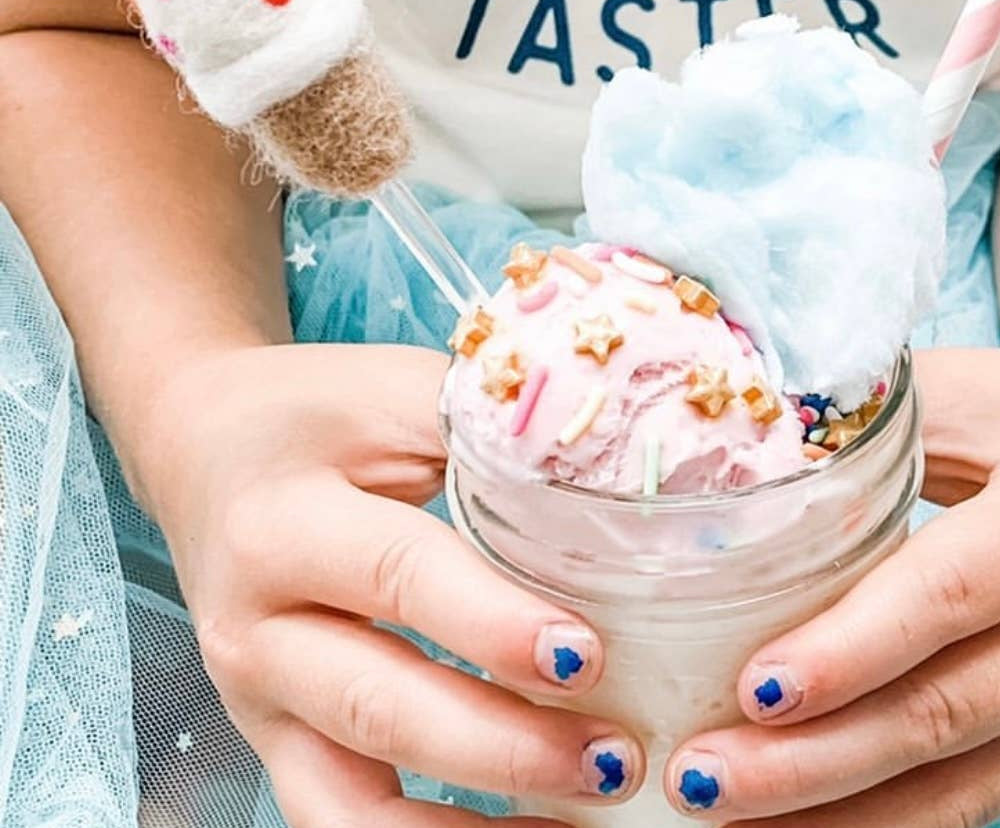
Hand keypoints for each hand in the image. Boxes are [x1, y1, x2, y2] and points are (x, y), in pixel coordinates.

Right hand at [143, 343, 644, 826]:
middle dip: (505, 745)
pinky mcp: (275, 741)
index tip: (585, 654)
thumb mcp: (395, 392)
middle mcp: (256, 628)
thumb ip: (489, 426)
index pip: (399, 577)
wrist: (205, 447)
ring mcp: (258, 700)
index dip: (493, 624)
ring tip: (587, 804)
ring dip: (473, 825)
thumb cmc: (318, 414)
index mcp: (284, 523)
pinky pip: (344, 824)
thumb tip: (618, 464)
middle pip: (380, 706)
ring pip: (353, 801)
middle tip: (613, 754)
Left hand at [664, 347, 999, 825]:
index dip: (850, 650)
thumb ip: (860, 421)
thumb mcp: (963, 391)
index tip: (754, 686)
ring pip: (952, 782)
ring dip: (831, 811)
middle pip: (940, 712)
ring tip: (719, 813)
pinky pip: (965, 800)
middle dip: (811, 758)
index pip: (946, 597)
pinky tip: (793, 826)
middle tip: (699, 776)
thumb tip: (730, 449)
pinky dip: (877, 823)